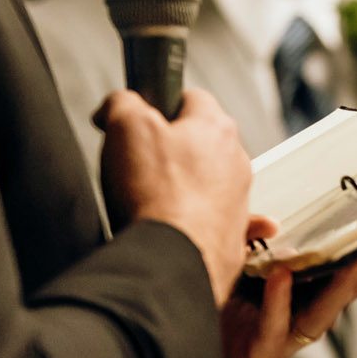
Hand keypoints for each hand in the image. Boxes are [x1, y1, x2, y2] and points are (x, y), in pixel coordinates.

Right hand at [95, 87, 252, 305]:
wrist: (172, 260)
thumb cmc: (155, 195)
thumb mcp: (125, 128)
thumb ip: (122, 103)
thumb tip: (118, 104)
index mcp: (216, 127)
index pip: (191, 97)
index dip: (158, 105)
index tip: (137, 119)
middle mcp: (236, 161)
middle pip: (199, 142)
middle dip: (170, 149)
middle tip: (137, 164)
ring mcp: (237, 200)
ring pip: (207, 182)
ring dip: (183, 186)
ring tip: (148, 199)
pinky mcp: (231, 234)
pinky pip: (215, 219)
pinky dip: (200, 219)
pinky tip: (182, 223)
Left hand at [217, 226, 356, 357]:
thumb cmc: (194, 316)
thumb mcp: (223, 266)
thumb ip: (245, 239)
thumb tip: (272, 223)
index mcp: (291, 296)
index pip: (339, 265)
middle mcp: (294, 321)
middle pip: (347, 288)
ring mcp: (279, 343)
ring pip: (323, 313)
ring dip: (343, 284)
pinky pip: (274, 330)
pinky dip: (279, 303)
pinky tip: (283, 277)